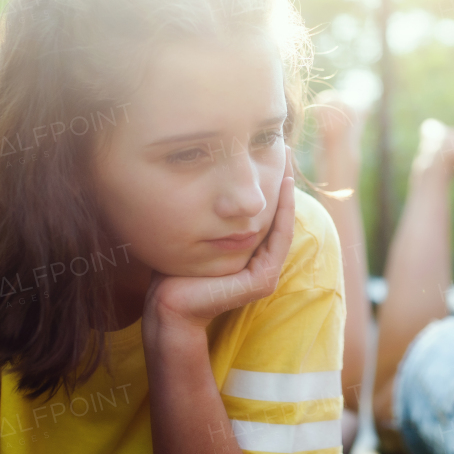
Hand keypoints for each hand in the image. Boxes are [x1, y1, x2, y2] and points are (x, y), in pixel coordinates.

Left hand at [145, 148, 296, 330]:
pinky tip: (283, 187)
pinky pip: (279, 239)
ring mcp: (265, 273)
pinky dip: (284, 212)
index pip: (265, 214)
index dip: (269, 184)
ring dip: (287, 192)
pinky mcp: (263, 280)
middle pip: (278, 215)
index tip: (268, 151)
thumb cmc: (173, 270)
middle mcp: (260, 263)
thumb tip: (206, 182)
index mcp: (248, 255)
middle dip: (282, 181)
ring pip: (283, 224)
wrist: (167, 304)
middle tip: (283, 148)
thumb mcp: (195, 231)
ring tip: (286, 161)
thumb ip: (208, 214)